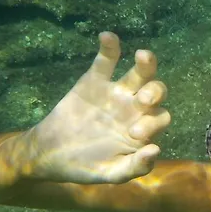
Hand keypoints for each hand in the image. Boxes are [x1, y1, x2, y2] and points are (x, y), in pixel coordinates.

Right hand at [26, 32, 170, 183]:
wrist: (50, 155)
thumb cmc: (86, 165)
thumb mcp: (111, 173)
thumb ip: (134, 167)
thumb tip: (155, 150)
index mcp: (143, 128)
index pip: (160, 118)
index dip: (154, 123)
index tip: (136, 133)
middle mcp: (135, 107)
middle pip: (156, 91)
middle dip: (155, 93)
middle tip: (142, 101)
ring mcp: (116, 91)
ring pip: (139, 72)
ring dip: (146, 63)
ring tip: (142, 56)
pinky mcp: (95, 80)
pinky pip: (106, 60)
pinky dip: (109, 47)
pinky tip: (108, 37)